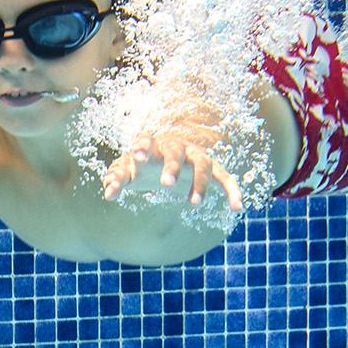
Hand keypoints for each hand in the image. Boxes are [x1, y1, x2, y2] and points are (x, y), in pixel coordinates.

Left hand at [100, 128, 242, 208]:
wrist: (168, 156)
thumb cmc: (144, 163)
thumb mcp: (127, 170)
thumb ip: (116, 179)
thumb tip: (109, 194)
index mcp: (152, 145)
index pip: (146, 140)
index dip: (143, 147)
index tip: (138, 157)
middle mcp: (176, 148)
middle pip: (176, 151)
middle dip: (172, 166)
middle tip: (166, 184)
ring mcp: (196, 158)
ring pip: (202, 165)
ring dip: (200, 183)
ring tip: (194, 203)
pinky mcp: (212, 169)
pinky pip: (225, 178)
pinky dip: (233, 190)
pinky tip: (238, 207)